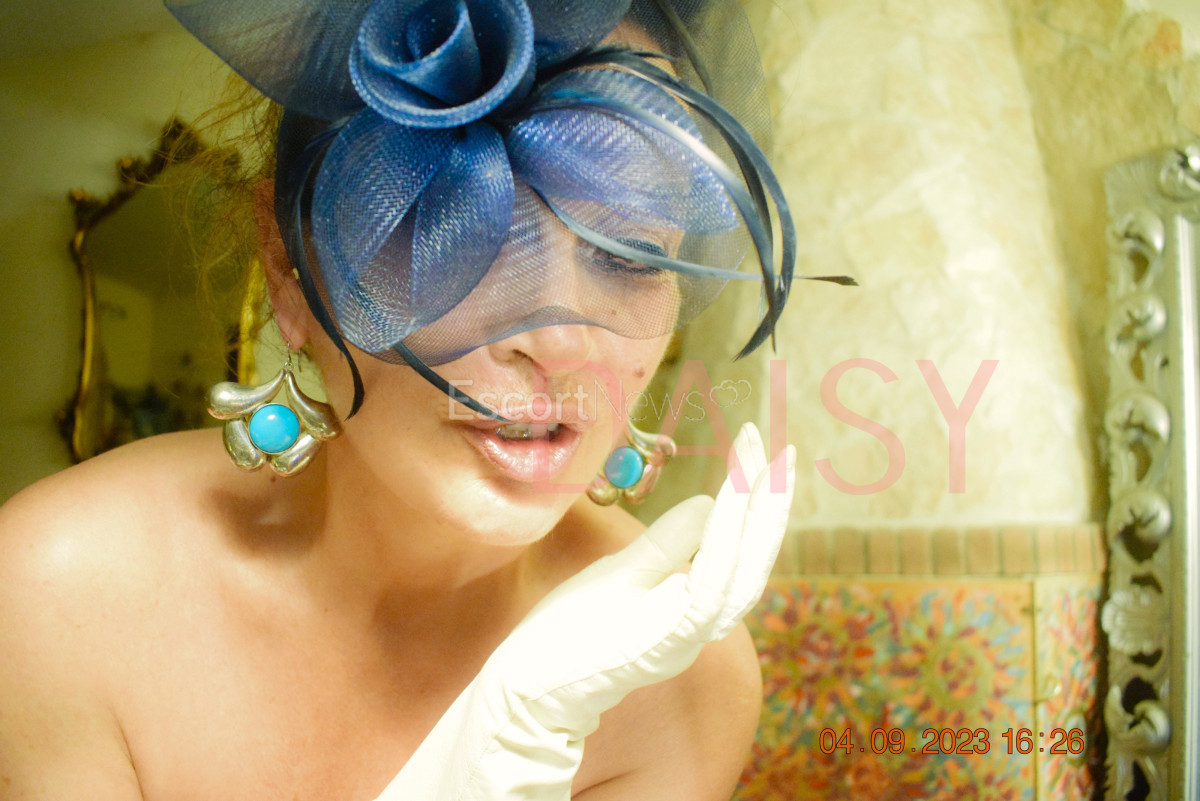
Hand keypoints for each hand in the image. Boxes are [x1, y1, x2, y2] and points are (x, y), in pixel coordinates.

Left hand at [372, 422, 794, 799]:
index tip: (755, 445)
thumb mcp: (625, 569)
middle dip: (771, 504)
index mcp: (693, 604)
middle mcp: (700, 622)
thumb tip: (712, 500)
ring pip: (741, 575)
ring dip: (755, 518)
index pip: (739, 547)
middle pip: (755, 561)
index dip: (755, 500)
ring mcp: (685, 635)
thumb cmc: (573, 629)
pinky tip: (724, 505)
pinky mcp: (664, 643)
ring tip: (763, 469)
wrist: (530, 683)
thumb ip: (670, 541)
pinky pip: (706, 590)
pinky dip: (722, 547)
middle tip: (781, 450)